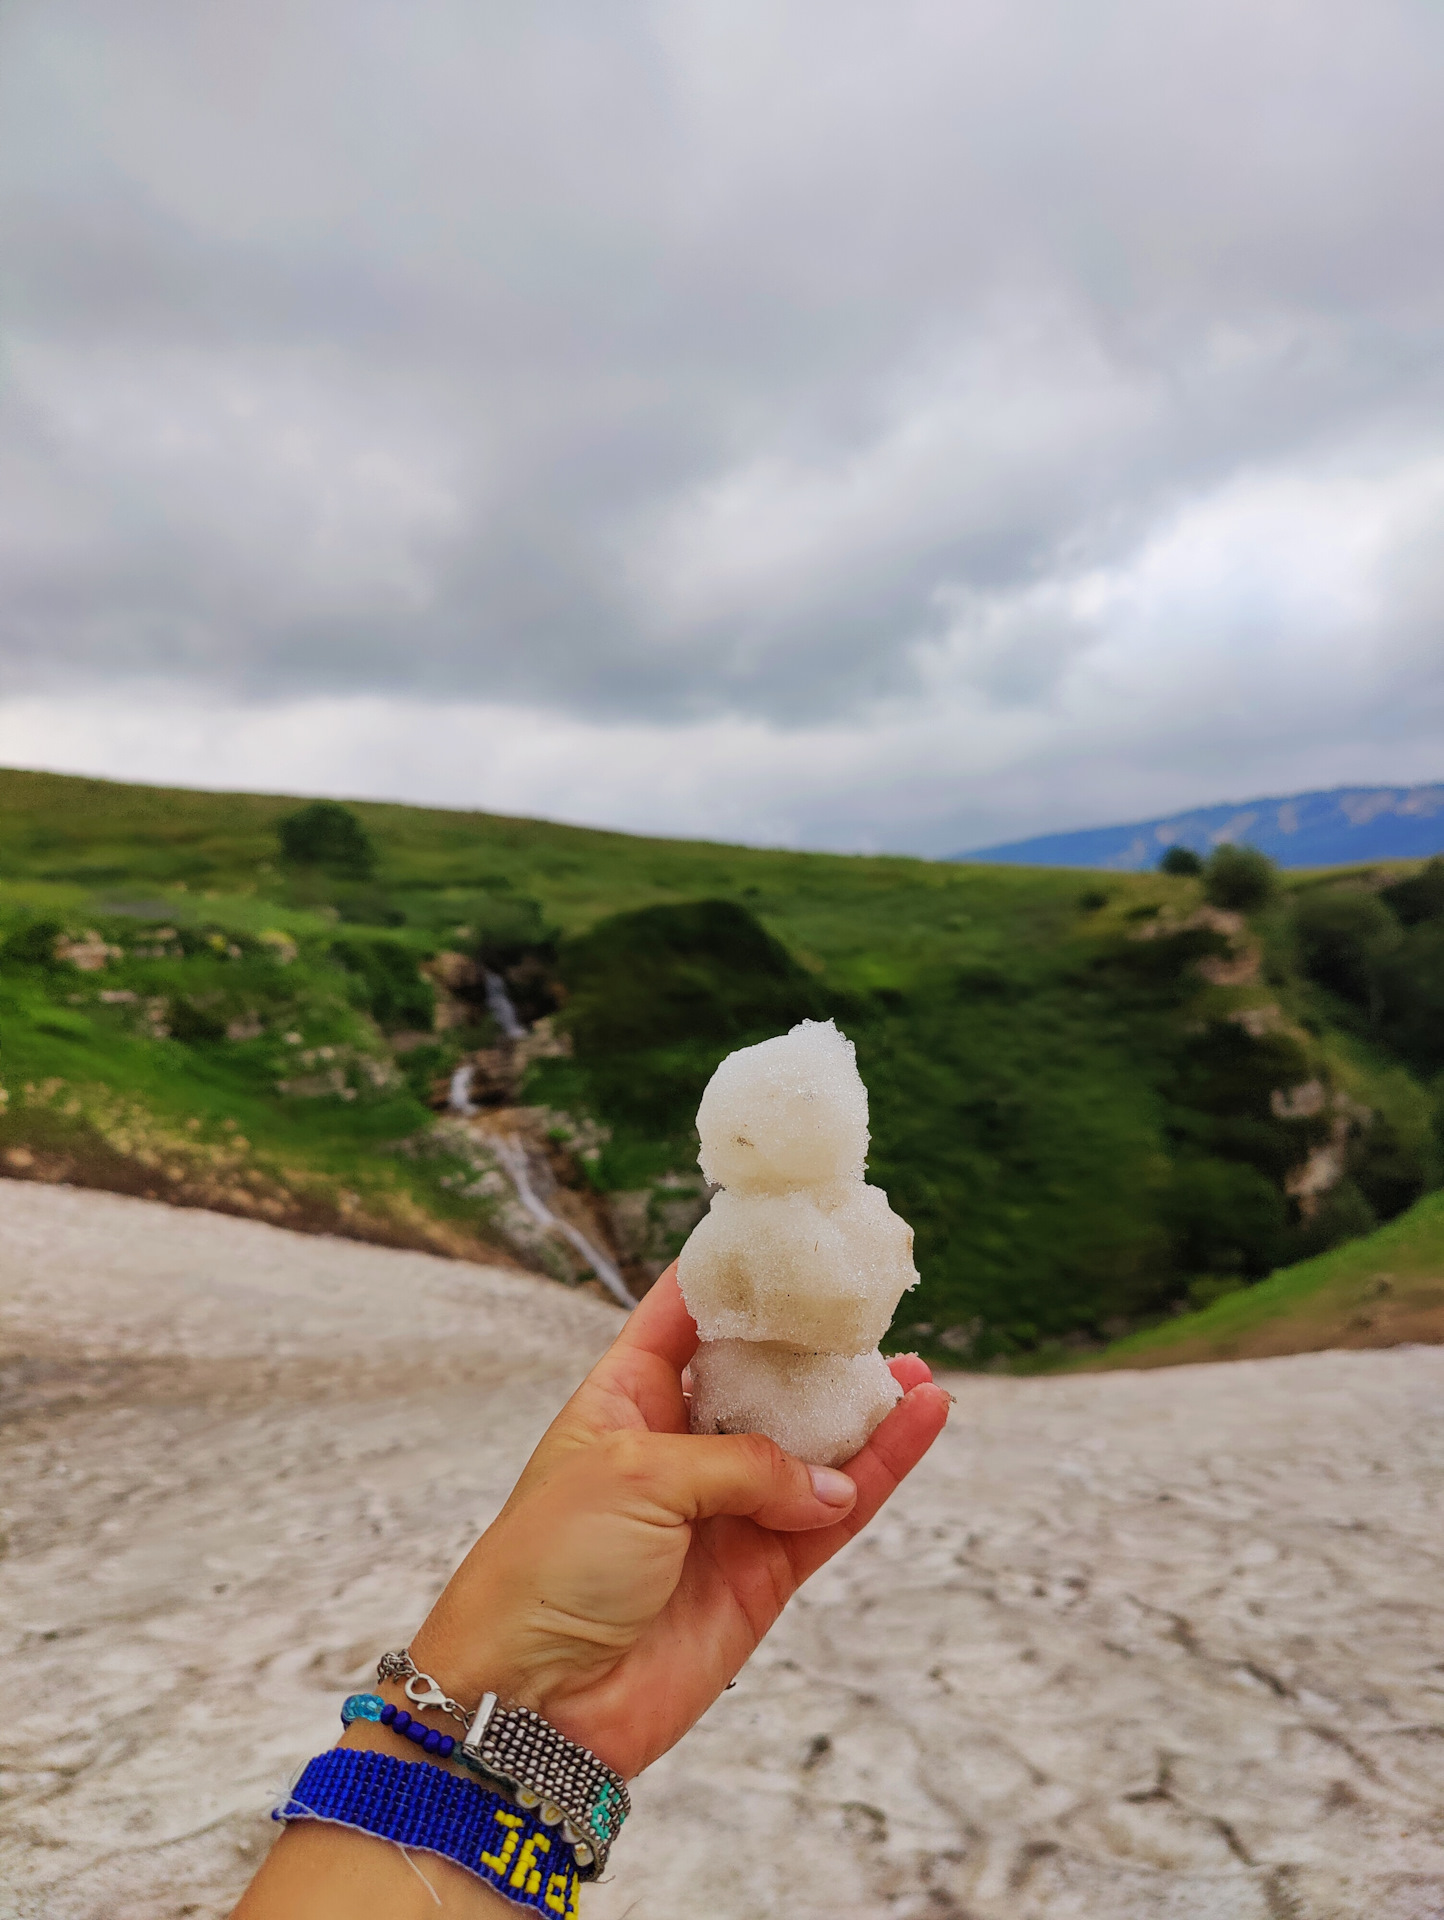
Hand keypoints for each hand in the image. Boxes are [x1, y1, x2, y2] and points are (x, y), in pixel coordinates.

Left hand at [404, 1262, 950, 1777]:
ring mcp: (725, 1510)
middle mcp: (679, 1446)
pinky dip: (882, 1468)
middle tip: (870, 1304)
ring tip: (917, 1367)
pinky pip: (836, 1510)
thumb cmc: (547, 1569)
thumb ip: (742, 1462)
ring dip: (864, 1408)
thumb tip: (822, 1482)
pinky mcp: (762, 1572)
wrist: (534, 1703)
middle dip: (813, 1344)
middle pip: (762, 1377)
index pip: (682, 1315)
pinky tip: (920, 1420)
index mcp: (624, 1398)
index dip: (728, 1274)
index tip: (780, 1231)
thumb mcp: (635, 1475)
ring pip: (812, 1444)